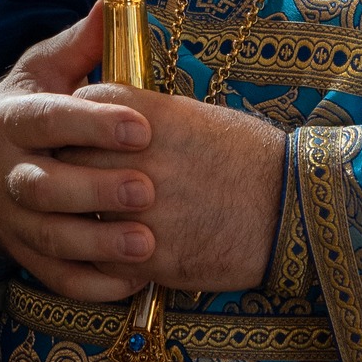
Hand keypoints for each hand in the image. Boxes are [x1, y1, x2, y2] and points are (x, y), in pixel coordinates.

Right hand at [0, 5, 157, 300]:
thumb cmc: (34, 103)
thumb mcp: (47, 66)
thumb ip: (81, 42)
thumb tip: (108, 3)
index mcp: (9, 119)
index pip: (48, 120)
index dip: (92, 124)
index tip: (142, 127)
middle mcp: (1, 171)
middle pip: (43, 187)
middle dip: (95, 190)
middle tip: (149, 189)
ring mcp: (7, 219)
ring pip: (47, 237)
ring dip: (97, 243)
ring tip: (148, 243)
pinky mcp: (19, 253)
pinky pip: (52, 277)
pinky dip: (91, 284)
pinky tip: (133, 282)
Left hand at [63, 83, 286, 294]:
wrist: (292, 209)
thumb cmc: (251, 157)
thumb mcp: (200, 117)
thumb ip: (150, 117)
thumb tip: (115, 121)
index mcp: (152, 117)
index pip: (84, 105)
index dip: (81, 117)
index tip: (86, 128)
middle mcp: (139, 159)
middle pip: (69, 156)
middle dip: (71, 165)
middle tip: (80, 174)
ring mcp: (141, 210)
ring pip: (78, 210)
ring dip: (82, 213)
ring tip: (97, 214)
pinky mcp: (151, 256)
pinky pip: (100, 257)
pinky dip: (103, 255)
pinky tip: (119, 249)